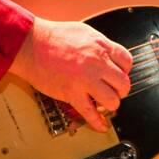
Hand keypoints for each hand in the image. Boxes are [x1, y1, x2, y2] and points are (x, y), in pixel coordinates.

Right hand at [9, 17, 132, 131]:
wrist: (31, 45)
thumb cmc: (53, 37)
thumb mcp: (84, 33)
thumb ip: (100, 45)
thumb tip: (110, 56)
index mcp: (101, 47)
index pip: (127, 62)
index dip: (125, 70)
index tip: (120, 74)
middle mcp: (97, 63)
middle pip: (123, 83)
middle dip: (121, 90)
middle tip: (115, 91)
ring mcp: (85, 80)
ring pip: (112, 100)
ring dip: (111, 104)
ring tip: (105, 103)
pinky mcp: (72, 94)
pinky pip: (90, 113)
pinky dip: (97, 122)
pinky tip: (101, 125)